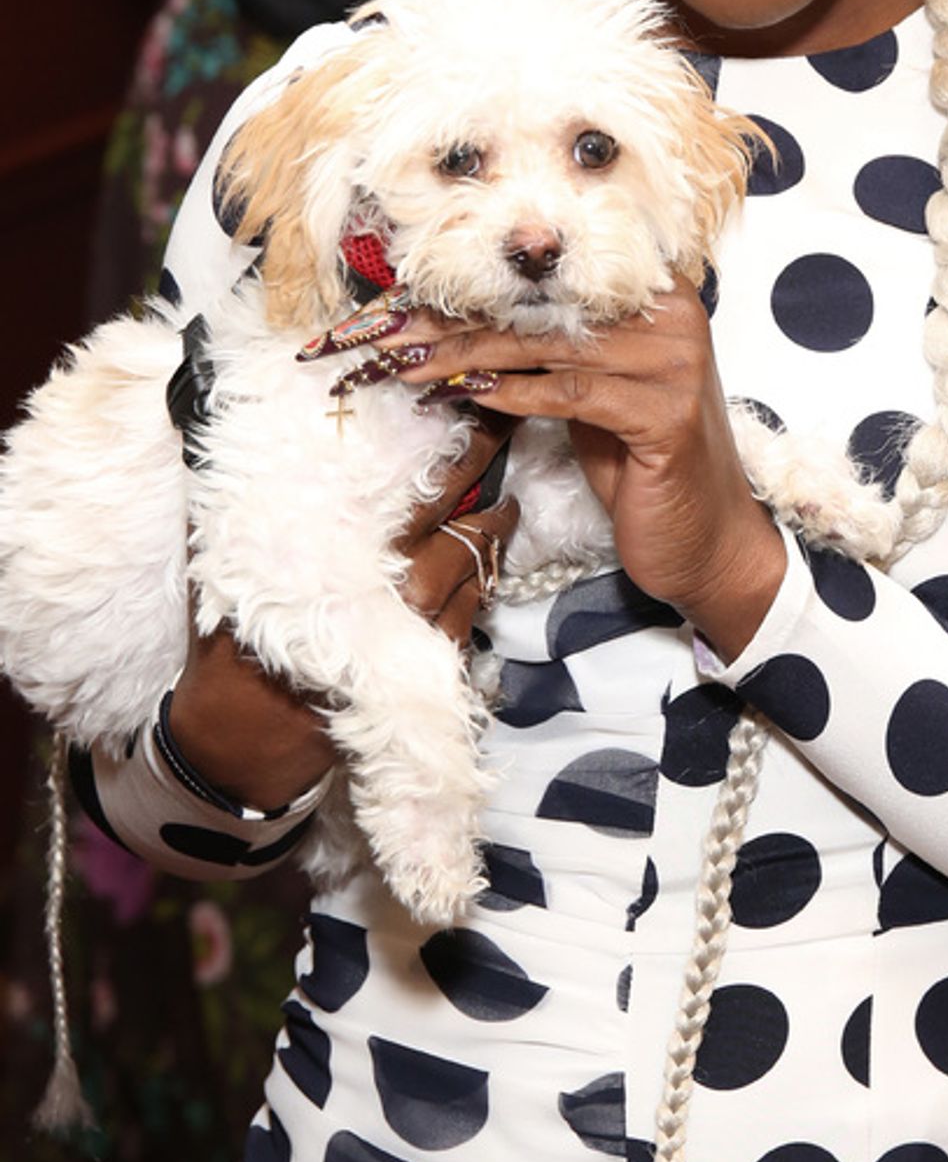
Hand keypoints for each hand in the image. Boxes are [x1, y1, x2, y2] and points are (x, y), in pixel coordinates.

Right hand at [166, 419, 518, 810]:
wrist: (241, 744)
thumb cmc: (229, 654)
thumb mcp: (222, 574)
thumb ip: (235, 512)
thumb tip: (224, 444)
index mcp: (355, 568)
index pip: (429, 499)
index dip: (464, 458)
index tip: (483, 417)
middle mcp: (399, 601)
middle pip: (467, 532)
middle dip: (491, 488)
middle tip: (510, 442)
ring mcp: (421, 641)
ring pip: (478, 576)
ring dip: (493, 538)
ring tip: (503, 505)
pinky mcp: (429, 674)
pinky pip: (471, 619)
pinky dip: (480, 585)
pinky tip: (480, 563)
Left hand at [300, 286, 787, 660]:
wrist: (705, 539)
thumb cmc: (643, 465)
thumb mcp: (594, 394)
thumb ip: (551, 351)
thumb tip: (459, 322)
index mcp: (658, 297)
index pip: (553, 282)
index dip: (477, 290)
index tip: (409, 301)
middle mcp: (674, 317)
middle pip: (547, 310)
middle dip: (461, 322)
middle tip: (395, 332)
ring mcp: (676, 364)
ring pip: (551, 349)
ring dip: (471, 358)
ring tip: (412, 365)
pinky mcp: (668, 415)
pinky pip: (573, 394)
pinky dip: (514, 395)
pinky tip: (468, 397)